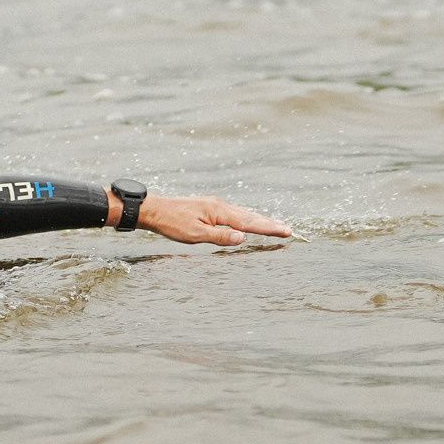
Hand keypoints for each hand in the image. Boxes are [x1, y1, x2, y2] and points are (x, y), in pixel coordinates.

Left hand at [130, 194, 291, 244]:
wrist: (155, 210)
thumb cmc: (172, 224)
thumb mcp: (195, 235)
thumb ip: (220, 237)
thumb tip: (242, 238)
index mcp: (219, 212)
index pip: (250, 223)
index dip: (269, 228)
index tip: (286, 231)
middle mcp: (220, 205)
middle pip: (251, 216)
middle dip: (270, 224)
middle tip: (288, 230)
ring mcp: (216, 205)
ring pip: (244, 214)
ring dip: (261, 220)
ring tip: (275, 226)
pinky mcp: (210, 207)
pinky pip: (235, 213)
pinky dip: (247, 218)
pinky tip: (249, 222)